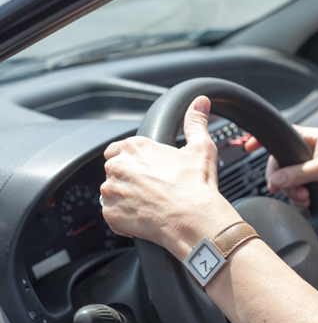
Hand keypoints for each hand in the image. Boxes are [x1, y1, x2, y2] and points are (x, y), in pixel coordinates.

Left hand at [101, 96, 241, 260]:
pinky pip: (113, 215)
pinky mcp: (111, 215)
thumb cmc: (197, 185)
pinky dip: (125, 219)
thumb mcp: (201, 148)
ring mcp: (112, 192)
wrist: (194, 220)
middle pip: (114, 171)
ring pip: (112, 193)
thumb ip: (196, 122)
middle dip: (129, 179)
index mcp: (135, 147)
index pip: (118, 149)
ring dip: (126, 198)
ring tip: (151, 204)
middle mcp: (118, 166)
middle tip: (154, 188)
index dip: (133, 160)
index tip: (147, 170)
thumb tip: (200, 102)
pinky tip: (146, 218)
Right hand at [245, 126, 317, 210]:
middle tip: (282, 187)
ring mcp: (306, 169)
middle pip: (279, 162)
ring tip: (305, 196)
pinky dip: (297, 198)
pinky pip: (292, 190)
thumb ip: (298, 173)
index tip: (249, 146)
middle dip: (282, 179)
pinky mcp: (308, 184)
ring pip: (284, 179)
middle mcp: (306, 152)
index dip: (264, 140)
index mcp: (311, 138)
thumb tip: (277, 178)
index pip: (282, 134)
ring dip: (291, 191)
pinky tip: (307, 200)